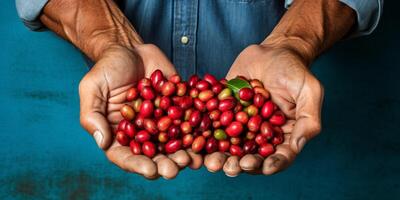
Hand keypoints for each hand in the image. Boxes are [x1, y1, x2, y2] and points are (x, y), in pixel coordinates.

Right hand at [79, 44, 202, 178]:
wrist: (131, 48)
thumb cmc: (107, 68)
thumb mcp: (92, 88)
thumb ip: (92, 115)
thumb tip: (102, 142)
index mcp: (119, 133)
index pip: (125, 156)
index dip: (137, 165)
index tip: (149, 169)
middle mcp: (142, 133)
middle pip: (153, 155)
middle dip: (164, 165)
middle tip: (174, 169)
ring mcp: (162, 122)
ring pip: (174, 144)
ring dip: (183, 154)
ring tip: (191, 159)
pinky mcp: (178, 109)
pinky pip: (189, 123)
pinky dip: (197, 132)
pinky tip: (205, 139)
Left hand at [204, 42, 322, 175]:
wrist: (272, 51)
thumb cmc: (294, 70)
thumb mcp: (309, 91)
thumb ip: (308, 119)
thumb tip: (296, 146)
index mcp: (283, 135)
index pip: (279, 156)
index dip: (271, 164)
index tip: (263, 167)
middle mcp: (260, 135)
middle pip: (250, 156)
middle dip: (239, 165)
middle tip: (230, 167)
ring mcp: (240, 125)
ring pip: (229, 146)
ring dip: (220, 157)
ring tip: (212, 162)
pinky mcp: (223, 113)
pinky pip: (213, 126)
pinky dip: (204, 135)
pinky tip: (197, 139)